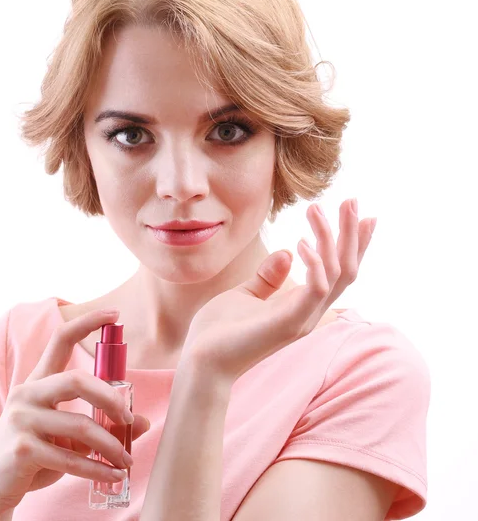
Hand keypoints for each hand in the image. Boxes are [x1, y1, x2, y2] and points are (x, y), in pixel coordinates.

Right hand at [0, 309, 149, 515]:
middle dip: (109, 398)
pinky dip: (97, 470)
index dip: (87, 322)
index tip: (114, 313)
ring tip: (126, 460)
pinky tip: (113, 475)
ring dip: (110, 446)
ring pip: (80, 426)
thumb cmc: (34, 455)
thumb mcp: (67, 437)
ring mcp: (21, 420)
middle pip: (76, 380)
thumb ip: (100, 425)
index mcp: (38, 382)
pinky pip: (70, 459)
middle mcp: (26, 394)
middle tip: (130, 418)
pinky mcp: (21, 450)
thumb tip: (143, 423)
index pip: (60, 339)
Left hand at [180, 199, 375, 383]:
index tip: (362, 214)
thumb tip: (286, 253)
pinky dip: (315, 263)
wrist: (200, 361)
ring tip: (315, 209)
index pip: (337, 271)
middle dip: (352, 234)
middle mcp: (309, 312)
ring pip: (336, 274)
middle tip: (352, 200)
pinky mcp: (289, 324)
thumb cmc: (219, 331)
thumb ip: (267, 277)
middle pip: (346, 269)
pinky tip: (301, 242)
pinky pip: (315, 289)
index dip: (352, 244)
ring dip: (331, 238)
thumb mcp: (245, 295)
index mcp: (301, 306)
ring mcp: (302, 319)